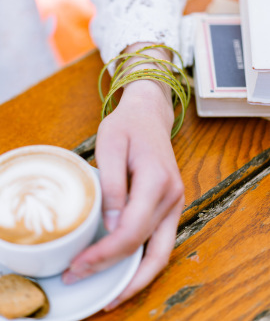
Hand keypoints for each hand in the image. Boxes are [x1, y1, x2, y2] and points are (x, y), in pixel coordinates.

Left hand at [62, 46, 184, 309]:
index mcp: (157, 180)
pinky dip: (144, 260)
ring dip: (136, 275)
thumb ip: (112, 186)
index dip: (106, 253)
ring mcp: (175, 201)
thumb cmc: (127, 126)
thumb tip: (111, 226)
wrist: (148, 115)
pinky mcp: (169, 204)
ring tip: (111, 292)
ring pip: (161, 251)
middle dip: (116, 270)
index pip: (133, 230)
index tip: (79, 265)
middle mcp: (172, 196)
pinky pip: (161, 241)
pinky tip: (125, 270)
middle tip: (83, 280)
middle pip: (147, 247)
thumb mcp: (111, 146)